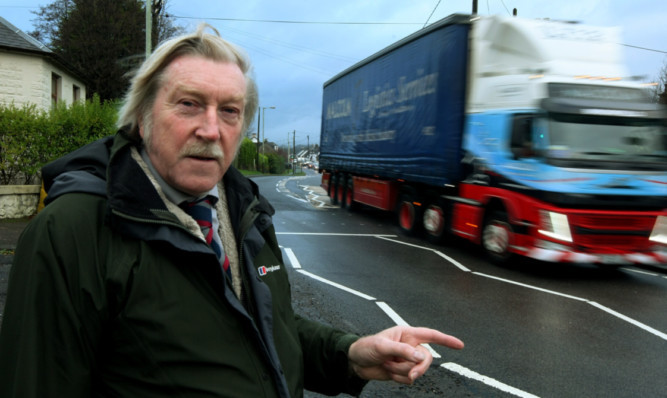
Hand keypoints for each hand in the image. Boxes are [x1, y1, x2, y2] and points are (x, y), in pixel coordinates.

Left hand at [348, 326, 463, 383]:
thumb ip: (402, 350)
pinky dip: (399, 378)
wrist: (355, 362)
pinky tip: (388, 372)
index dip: (446, 340)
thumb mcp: (382, 346)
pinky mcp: (402, 371)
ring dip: (402, 371)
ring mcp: (406, 360)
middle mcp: (409, 346)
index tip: (460, 345)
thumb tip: (420, 356)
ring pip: (417, 370)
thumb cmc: (366, 347)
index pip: (430, 335)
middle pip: (426, 358)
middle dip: (419, 367)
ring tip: (387, 364)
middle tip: (411, 374)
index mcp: (407, 334)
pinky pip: (409, 379)